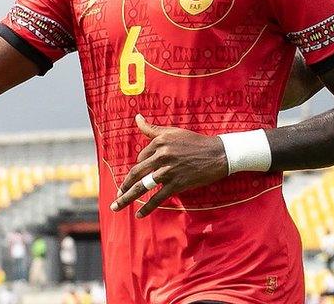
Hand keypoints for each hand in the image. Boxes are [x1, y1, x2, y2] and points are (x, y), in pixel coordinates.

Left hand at [110, 114, 227, 217]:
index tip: (140, 174)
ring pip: (143, 186)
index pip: (141, 157)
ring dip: (127, 198)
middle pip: (136, 173)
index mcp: (159, 142)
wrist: (217, 154)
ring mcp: (168, 171)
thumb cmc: (194, 142)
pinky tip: (138, 215)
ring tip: (116, 206)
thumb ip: (152, 128)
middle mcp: (161, 156)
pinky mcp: (177, 184)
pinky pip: (158, 198)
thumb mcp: (172, 132)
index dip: (140, 166)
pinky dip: (147, 207)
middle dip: (124, 186)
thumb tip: (137, 117)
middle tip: (116, 195)